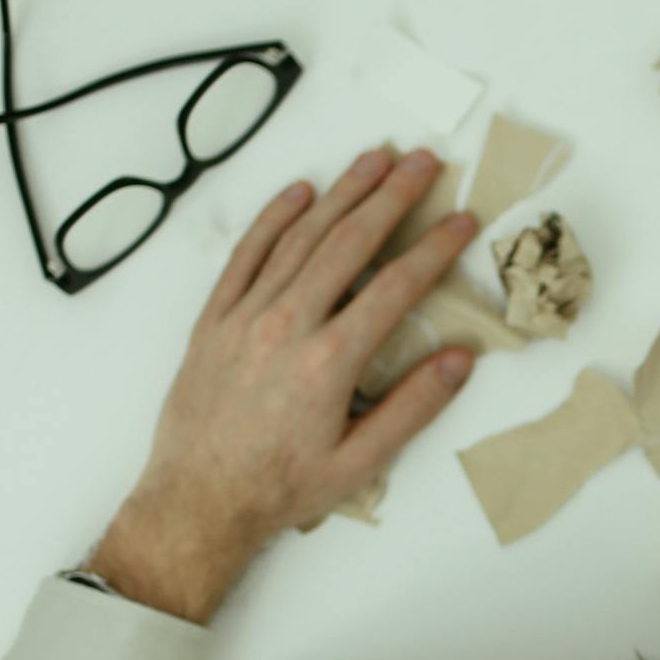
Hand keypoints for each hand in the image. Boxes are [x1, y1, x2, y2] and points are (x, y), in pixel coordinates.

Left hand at [87, 146, 478, 623]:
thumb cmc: (279, 488)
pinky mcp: (213, 319)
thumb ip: (412, 407)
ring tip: (373, 158)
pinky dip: (274, 217)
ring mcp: (244, 316)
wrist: (198, 500)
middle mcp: (286, 326)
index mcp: (328, 362)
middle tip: (422, 161)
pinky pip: (246, 253)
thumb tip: (459, 360)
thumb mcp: (359, 462)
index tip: (461, 221)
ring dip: (341, 192)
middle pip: (348, 243)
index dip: (434, 249)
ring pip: (300, 237)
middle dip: (391, 196)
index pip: (395, 287)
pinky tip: (300, 192)